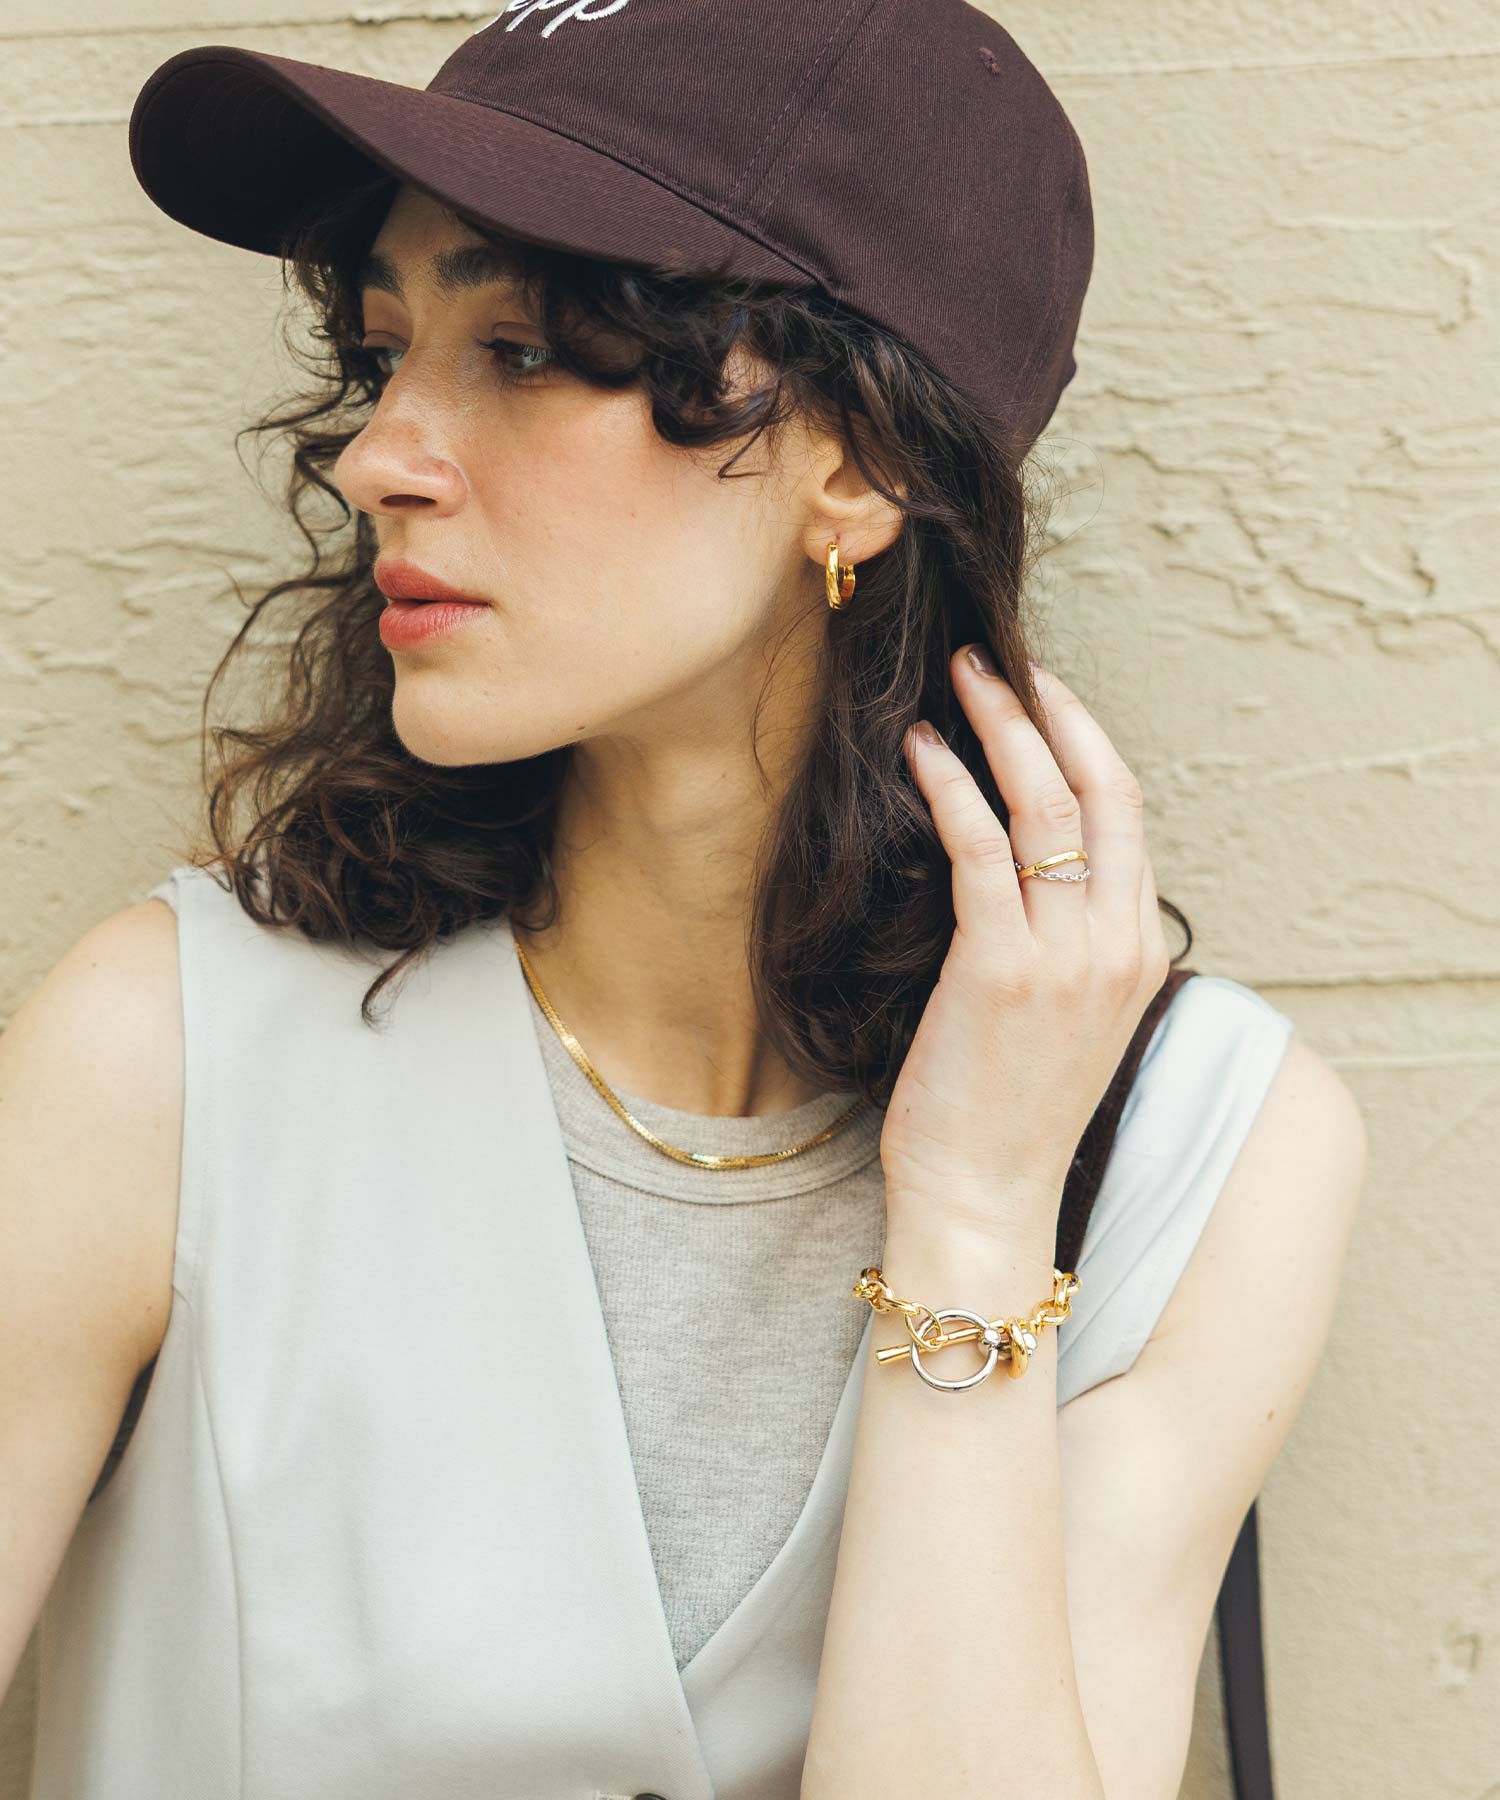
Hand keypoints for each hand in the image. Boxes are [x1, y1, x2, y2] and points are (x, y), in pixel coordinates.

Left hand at [880, 645, 1172, 1247]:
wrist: (985, 1200)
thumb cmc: (1008, 1116)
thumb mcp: (1066, 1021)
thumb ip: (1067, 944)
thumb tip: (1023, 872)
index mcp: (1139, 952)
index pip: (1127, 814)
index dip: (1086, 738)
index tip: (1044, 690)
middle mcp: (1116, 944)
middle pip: (1101, 789)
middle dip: (1050, 708)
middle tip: (998, 658)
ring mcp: (1066, 956)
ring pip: (1044, 804)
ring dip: (998, 727)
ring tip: (957, 680)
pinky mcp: (1000, 969)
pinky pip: (980, 849)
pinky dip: (949, 787)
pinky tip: (919, 750)